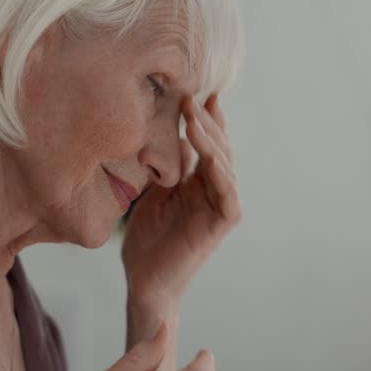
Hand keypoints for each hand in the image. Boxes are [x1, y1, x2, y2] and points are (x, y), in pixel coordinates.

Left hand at [122, 94, 240, 301]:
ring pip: (224, 165)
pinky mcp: (221, 224)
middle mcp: (213, 190)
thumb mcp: (152, 191)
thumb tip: (171, 131)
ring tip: (193, 117)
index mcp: (198, 182)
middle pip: (219, 147)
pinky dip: (220, 173)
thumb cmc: (146, 238)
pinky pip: (227, 193)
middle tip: (192, 95)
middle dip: (207, 121)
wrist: (144, 279)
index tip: (195, 91)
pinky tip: (208, 154)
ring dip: (210, 140)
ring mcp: (219, 207)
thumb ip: (166, 164)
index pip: (207, 143)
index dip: (205, 118)